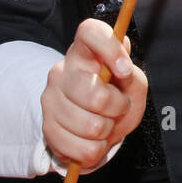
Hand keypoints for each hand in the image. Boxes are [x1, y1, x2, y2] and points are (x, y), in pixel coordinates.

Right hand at [41, 18, 147, 166]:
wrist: (94, 129)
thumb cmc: (115, 100)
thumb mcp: (132, 86)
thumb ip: (133, 76)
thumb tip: (123, 68)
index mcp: (83, 53)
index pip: (90, 32)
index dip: (109, 47)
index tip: (125, 70)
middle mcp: (61, 72)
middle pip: (95, 95)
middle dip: (117, 107)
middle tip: (118, 106)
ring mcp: (50, 100)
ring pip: (91, 126)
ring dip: (107, 130)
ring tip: (104, 124)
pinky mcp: (47, 129)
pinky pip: (84, 149)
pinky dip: (96, 150)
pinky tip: (92, 139)